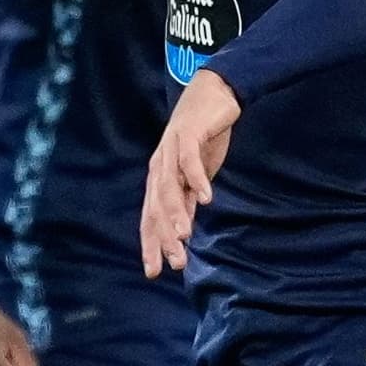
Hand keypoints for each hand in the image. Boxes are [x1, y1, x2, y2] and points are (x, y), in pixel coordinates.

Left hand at [140, 67, 240, 276]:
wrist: (215, 93)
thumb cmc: (204, 137)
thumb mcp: (196, 175)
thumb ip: (187, 200)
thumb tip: (183, 232)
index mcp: (159, 178)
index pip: (150, 217)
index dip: (151, 245)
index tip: (155, 272)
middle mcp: (159, 166)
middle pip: (157, 207)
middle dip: (164, 237)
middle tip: (176, 262)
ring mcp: (171, 149)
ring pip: (169, 187)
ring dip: (177, 212)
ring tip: (185, 236)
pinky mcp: (188, 134)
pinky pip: (189, 160)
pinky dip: (196, 179)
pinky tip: (207, 199)